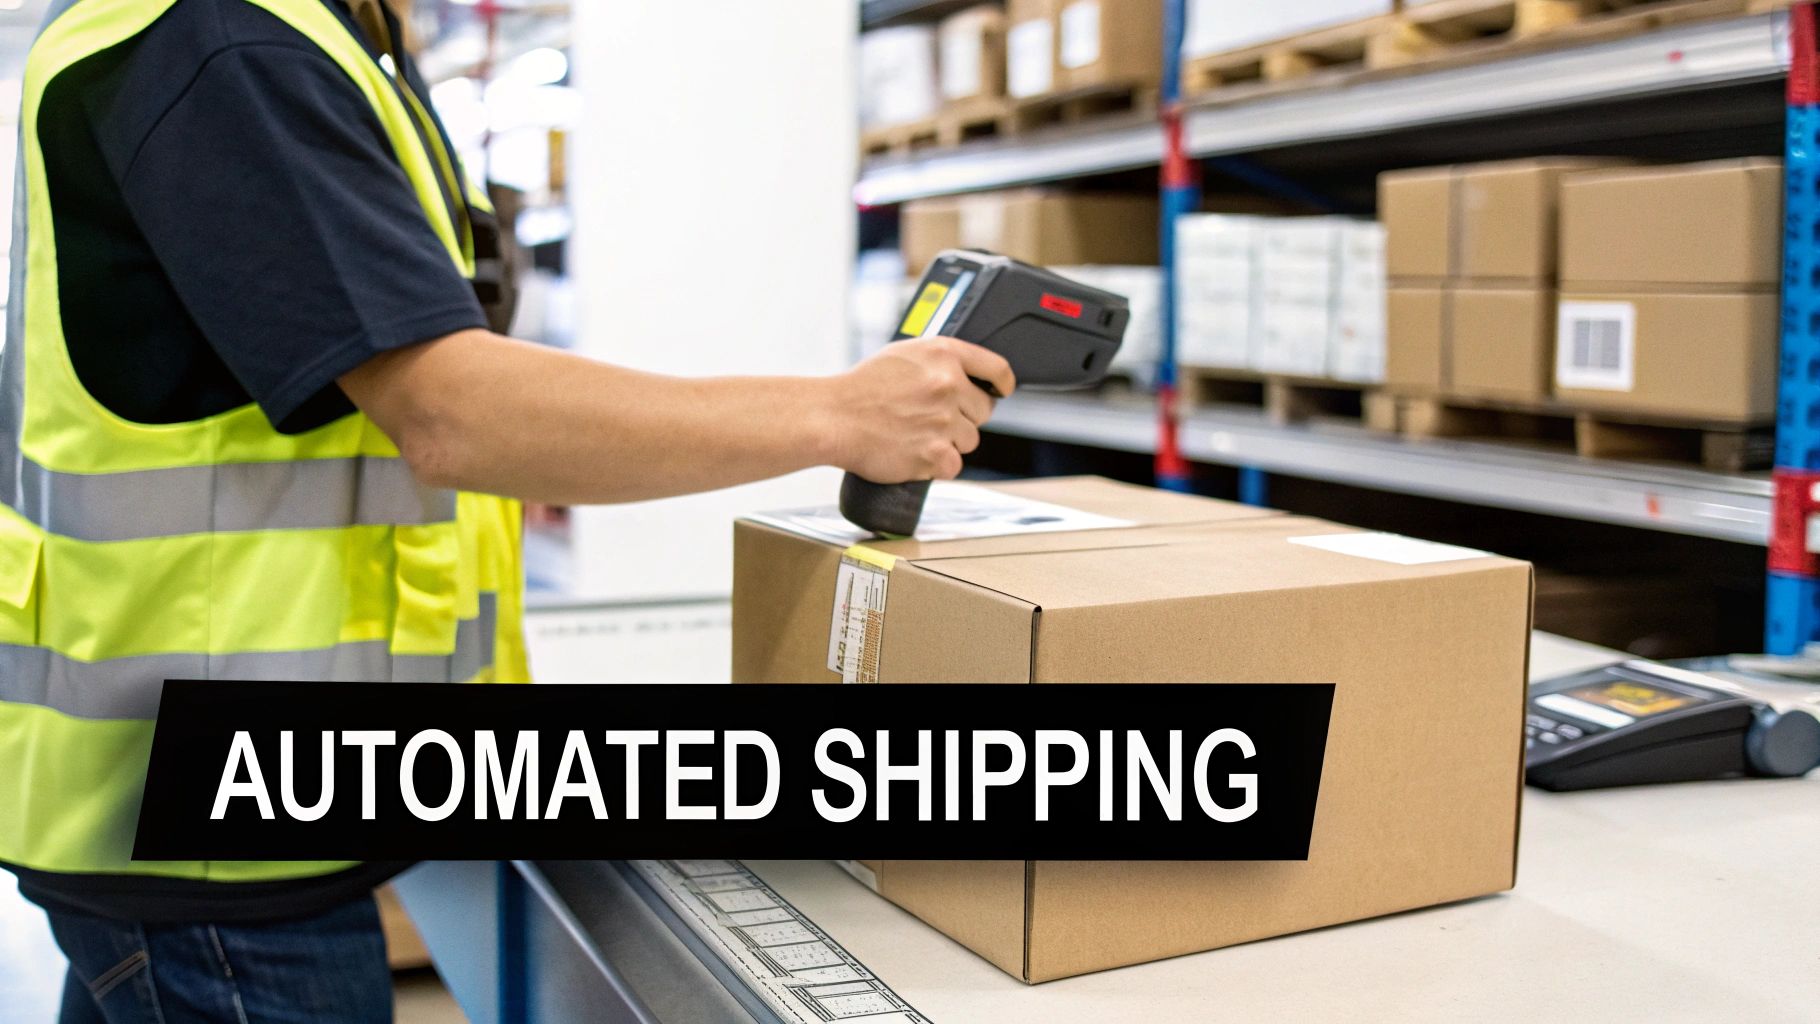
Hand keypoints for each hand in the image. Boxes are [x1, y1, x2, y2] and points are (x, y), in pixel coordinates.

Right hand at [826, 338, 1016, 483]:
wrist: (832, 418)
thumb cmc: (860, 388)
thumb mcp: (903, 355)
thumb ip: (939, 361)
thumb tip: (967, 376)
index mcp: (943, 353)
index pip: (997, 369)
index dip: (1002, 384)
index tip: (1001, 392)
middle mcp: (948, 384)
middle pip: (983, 411)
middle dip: (963, 417)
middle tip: (931, 418)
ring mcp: (943, 420)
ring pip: (969, 440)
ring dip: (949, 442)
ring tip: (916, 435)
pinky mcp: (935, 452)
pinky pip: (953, 465)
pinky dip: (936, 465)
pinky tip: (913, 453)